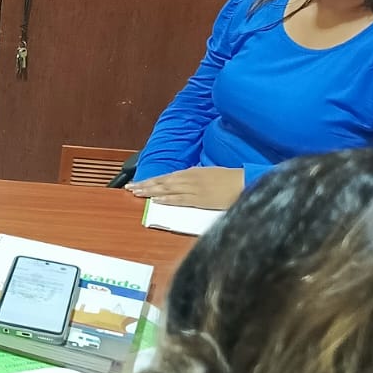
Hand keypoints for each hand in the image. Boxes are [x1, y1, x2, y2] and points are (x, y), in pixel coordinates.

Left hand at [126, 167, 243, 209]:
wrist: (243, 182)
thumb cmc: (228, 179)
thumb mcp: (207, 174)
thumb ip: (194, 177)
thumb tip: (182, 181)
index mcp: (191, 172)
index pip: (165, 176)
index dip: (151, 180)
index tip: (137, 183)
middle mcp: (189, 178)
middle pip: (162, 182)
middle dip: (145, 185)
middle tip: (129, 188)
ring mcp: (193, 188)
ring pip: (167, 189)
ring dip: (151, 191)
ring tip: (136, 193)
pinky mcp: (199, 199)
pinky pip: (179, 199)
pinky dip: (166, 200)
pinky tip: (156, 200)